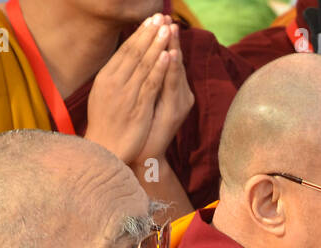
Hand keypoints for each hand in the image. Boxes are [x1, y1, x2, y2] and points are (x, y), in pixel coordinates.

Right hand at [84, 14, 174, 163]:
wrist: (106, 150)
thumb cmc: (106, 123)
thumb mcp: (106, 95)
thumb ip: (116, 78)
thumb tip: (125, 60)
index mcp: (106, 77)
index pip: (125, 50)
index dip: (139, 34)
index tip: (151, 20)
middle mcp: (114, 82)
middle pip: (134, 52)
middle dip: (149, 33)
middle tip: (161, 16)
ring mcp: (126, 95)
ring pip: (144, 65)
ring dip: (156, 45)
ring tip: (167, 28)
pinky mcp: (137, 108)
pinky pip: (150, 85)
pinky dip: (159, 69)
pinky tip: (167, 56)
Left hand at [137, 23, 193, 165]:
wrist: (142, 155)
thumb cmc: (141, 129)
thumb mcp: (145, 102)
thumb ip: (149, 83)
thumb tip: (143, 60)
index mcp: (173, 90)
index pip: (169, 59)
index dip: (165, 40)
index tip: (161, 20)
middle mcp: (180, 94)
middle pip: (174, 61)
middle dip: (170, 39)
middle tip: (167, 18)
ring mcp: (178, 104)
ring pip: (176, 71)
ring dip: (173, 48)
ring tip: (170, 30)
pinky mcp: (174, 113)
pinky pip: (172, 88)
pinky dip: (171, 71)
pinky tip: (171, 56)